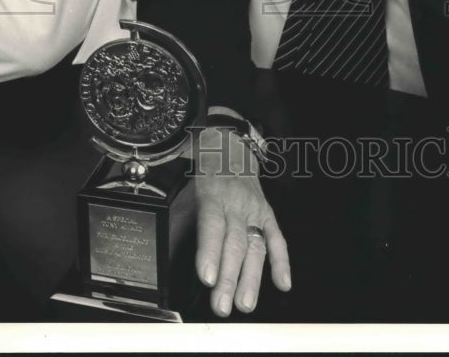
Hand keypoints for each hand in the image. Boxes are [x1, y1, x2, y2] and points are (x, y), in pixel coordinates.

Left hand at [193, 127, 290, 316]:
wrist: (230, 144)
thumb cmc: (206, 171)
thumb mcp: (186, 188)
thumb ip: (180, 221)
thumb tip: (166, 256)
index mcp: (213, 194)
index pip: (212, 225)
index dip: (210, 252)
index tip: (207, 278)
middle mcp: (236, 202)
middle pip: (234, 242)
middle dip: (229, 277)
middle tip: (222, 305)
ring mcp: (255, 208)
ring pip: (255, 244)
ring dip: (251, 277)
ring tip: (245, 304)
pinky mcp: (267, 213)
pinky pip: (277, 237)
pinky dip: (281, 261)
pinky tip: (281, 283)